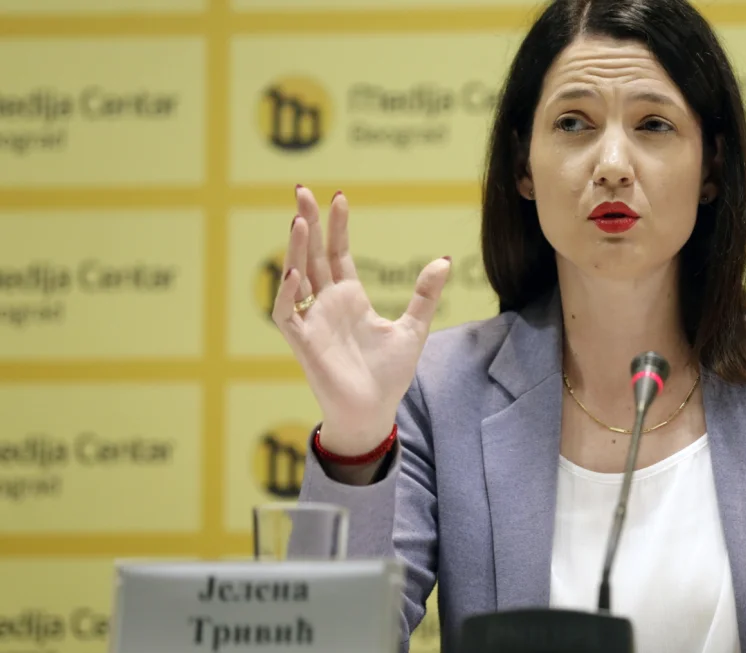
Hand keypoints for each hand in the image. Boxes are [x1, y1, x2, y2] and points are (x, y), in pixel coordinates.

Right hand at [272, 186, 450, 456]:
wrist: (374, 410)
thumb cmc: (388, 374)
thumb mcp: (414, 328)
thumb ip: (425, 294)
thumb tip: (444, 259)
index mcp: (350, 298)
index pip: (338, 254)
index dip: (337, 227)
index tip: (339, 197)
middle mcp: (327, 304)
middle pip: (313, 255)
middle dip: (307, 223)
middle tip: (302, 190)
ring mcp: (312, 321)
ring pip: (296, 276)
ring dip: (295, 249)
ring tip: (297, 219)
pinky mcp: (302, 342)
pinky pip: (286, 313)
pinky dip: (288, 293)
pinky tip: (295, 272)